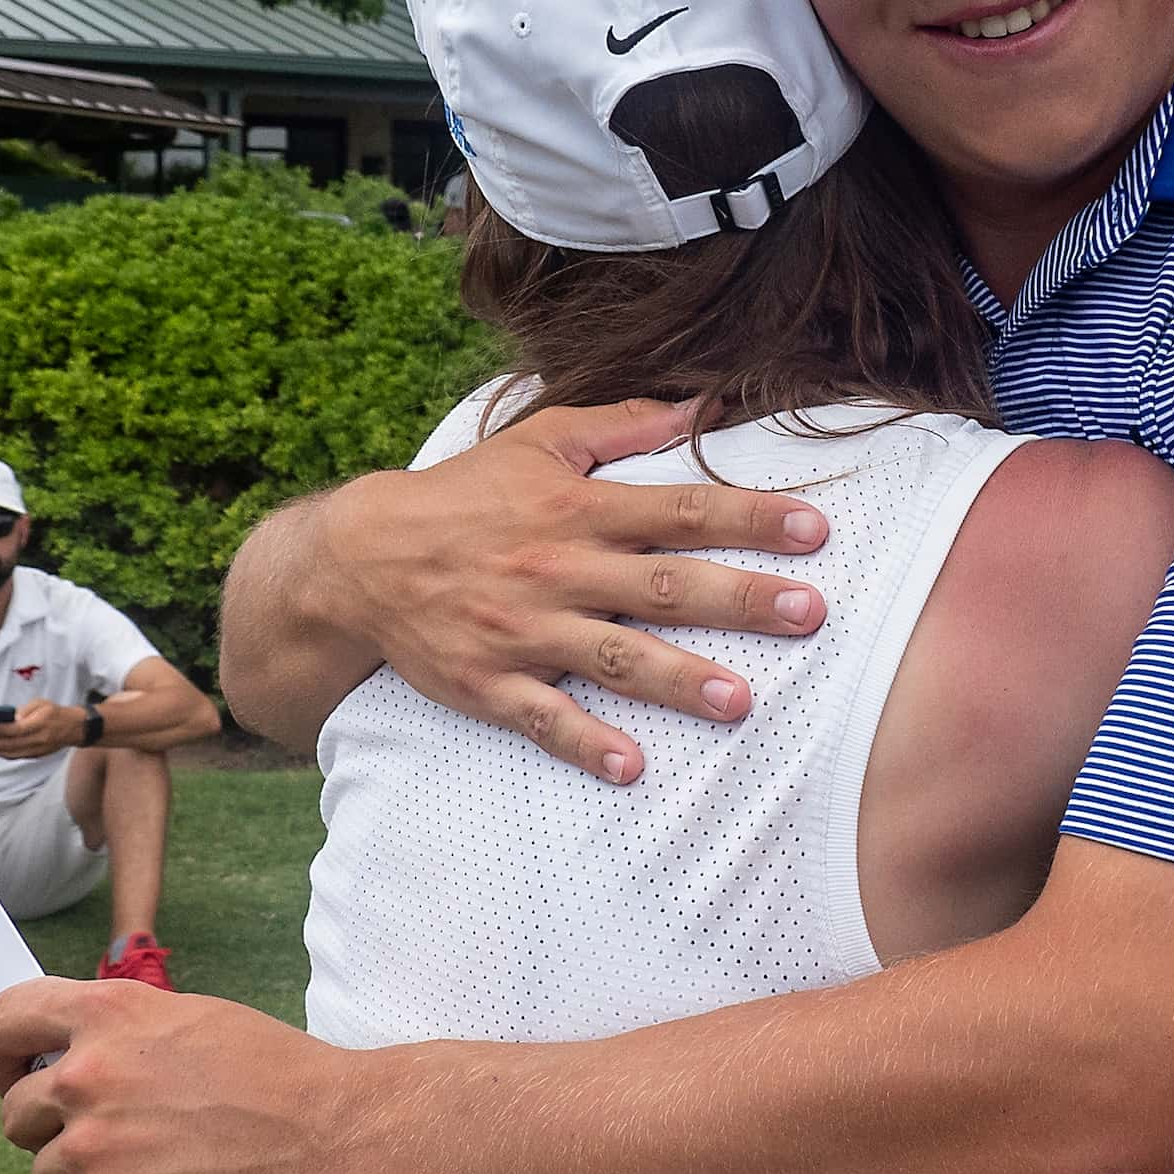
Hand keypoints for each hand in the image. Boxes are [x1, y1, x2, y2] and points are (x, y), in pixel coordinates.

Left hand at [0, 700, 85, 759]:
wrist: (75, 728)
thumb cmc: (56, 713)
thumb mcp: (42, 703)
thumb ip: (25, 709)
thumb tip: (10, 717)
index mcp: (41, 724)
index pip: (15, 729)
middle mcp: (39, 739)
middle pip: (9, 743)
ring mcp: (37, 749)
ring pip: (9, 752)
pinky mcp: (35, 755)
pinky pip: (15, 756)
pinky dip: (2, 753)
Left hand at [0, 978, 366, 1173]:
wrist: (339, 1140)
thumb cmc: (284, 1078)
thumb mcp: (197, 1020)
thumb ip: (124, 1031)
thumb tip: (71, 1058)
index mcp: (110, 1013)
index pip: (5, 1021)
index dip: (1, 1054)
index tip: (15, 1074)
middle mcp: (87, 1075)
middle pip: (17, 1115)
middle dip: (58, 1130)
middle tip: (125, 1137)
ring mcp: (92, 1148)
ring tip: (161, 1171)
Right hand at [305, 398, 836, 780]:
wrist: (358, 557)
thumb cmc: (465, 494)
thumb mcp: (540, 440)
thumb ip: (623, 423)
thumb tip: (701, 405)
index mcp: (578, 510)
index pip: (681, 511)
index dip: (750, 518)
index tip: (814, 530)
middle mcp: (558, 570)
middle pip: (663, 586)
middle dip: (739, 601)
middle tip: (808, 614)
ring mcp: (523, 631)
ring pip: (612, 658)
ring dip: (677, 681)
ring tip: (739, 704)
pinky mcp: (488, 682)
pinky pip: (542, 719)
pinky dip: (585, 744)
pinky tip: (631, 768)